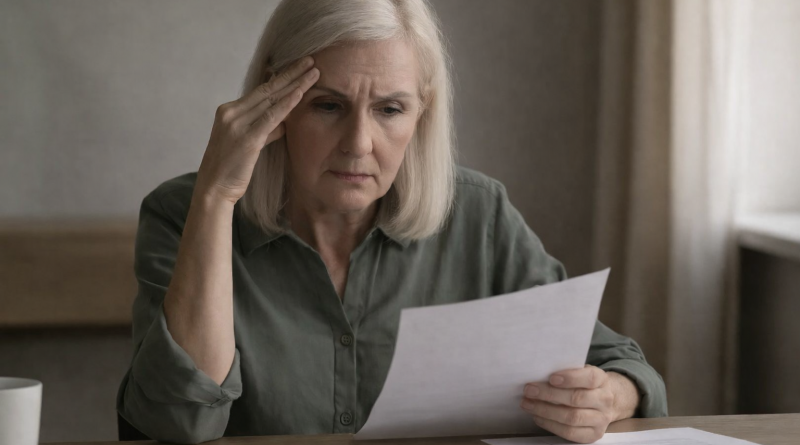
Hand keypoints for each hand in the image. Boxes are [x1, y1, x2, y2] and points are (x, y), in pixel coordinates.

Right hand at [195, 56, 319, 203]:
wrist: (214, 189)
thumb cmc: (232, 170)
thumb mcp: (249, 144)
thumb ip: (265, 130)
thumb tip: (283, 122)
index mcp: (229, 111)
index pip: (260, 90)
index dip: (282, 77)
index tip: (299, 67)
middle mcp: (231, 112)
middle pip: (267, 88)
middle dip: (291, 73)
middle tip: (311, 60)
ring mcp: (237, 124)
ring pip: (271, 98)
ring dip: (295, 83)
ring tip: (314, 71)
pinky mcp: (246, 138)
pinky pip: (271, 117)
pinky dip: (287, 103)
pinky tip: (301, 92)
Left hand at [520, 365, 640, 442]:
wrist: (603, 404)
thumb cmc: (584, 384)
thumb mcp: (580, 372)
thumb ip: (566, 371)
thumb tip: (539, 372)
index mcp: (602, 380)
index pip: (590, 378)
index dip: (570, 378)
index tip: (551, 378)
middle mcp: (604, 400)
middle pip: (577, 399)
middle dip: (549, 394)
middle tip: (529, 390)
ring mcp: (601, 420)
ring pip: (572, 417)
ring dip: (545, 411)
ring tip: (528, 404)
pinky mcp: (593, 435)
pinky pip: (569, 433)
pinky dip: (550, 425)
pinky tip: (537, 417)